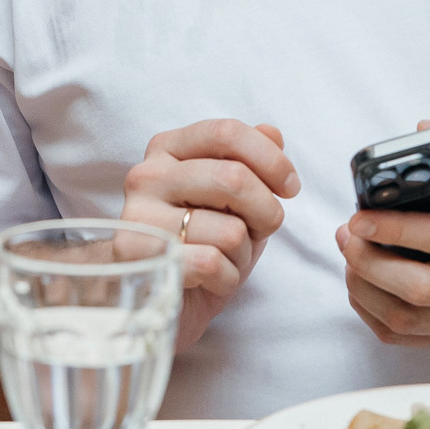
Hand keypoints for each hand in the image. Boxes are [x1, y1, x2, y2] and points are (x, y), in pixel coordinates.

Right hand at [121, 119, 300, 349]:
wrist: (155, 295)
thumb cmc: (200, 242)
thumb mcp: (234, 201)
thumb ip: (249, 162)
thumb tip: (271, 133)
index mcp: (167, 149)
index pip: (226, 133)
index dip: (270, 159)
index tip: (290, 188)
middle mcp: (147, 175)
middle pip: (234, 178)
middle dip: (266, 211)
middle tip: (263, 229)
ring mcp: (139, 217)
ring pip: (230, 230)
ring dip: (242, 253)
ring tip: (223, 258)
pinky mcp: (139, 258)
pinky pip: (212, 264)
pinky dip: (226, 278)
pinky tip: (209, 280)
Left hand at [335, 125, 429, 350]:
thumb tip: (422, 131)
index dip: (395, 228)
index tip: (360, 215)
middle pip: (419, 289)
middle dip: (368, 261)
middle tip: (346, 233)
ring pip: (408, 320)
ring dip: (365, 289)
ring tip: (349, 255)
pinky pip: (412, 338)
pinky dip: (376, 315)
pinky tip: (364, 286)